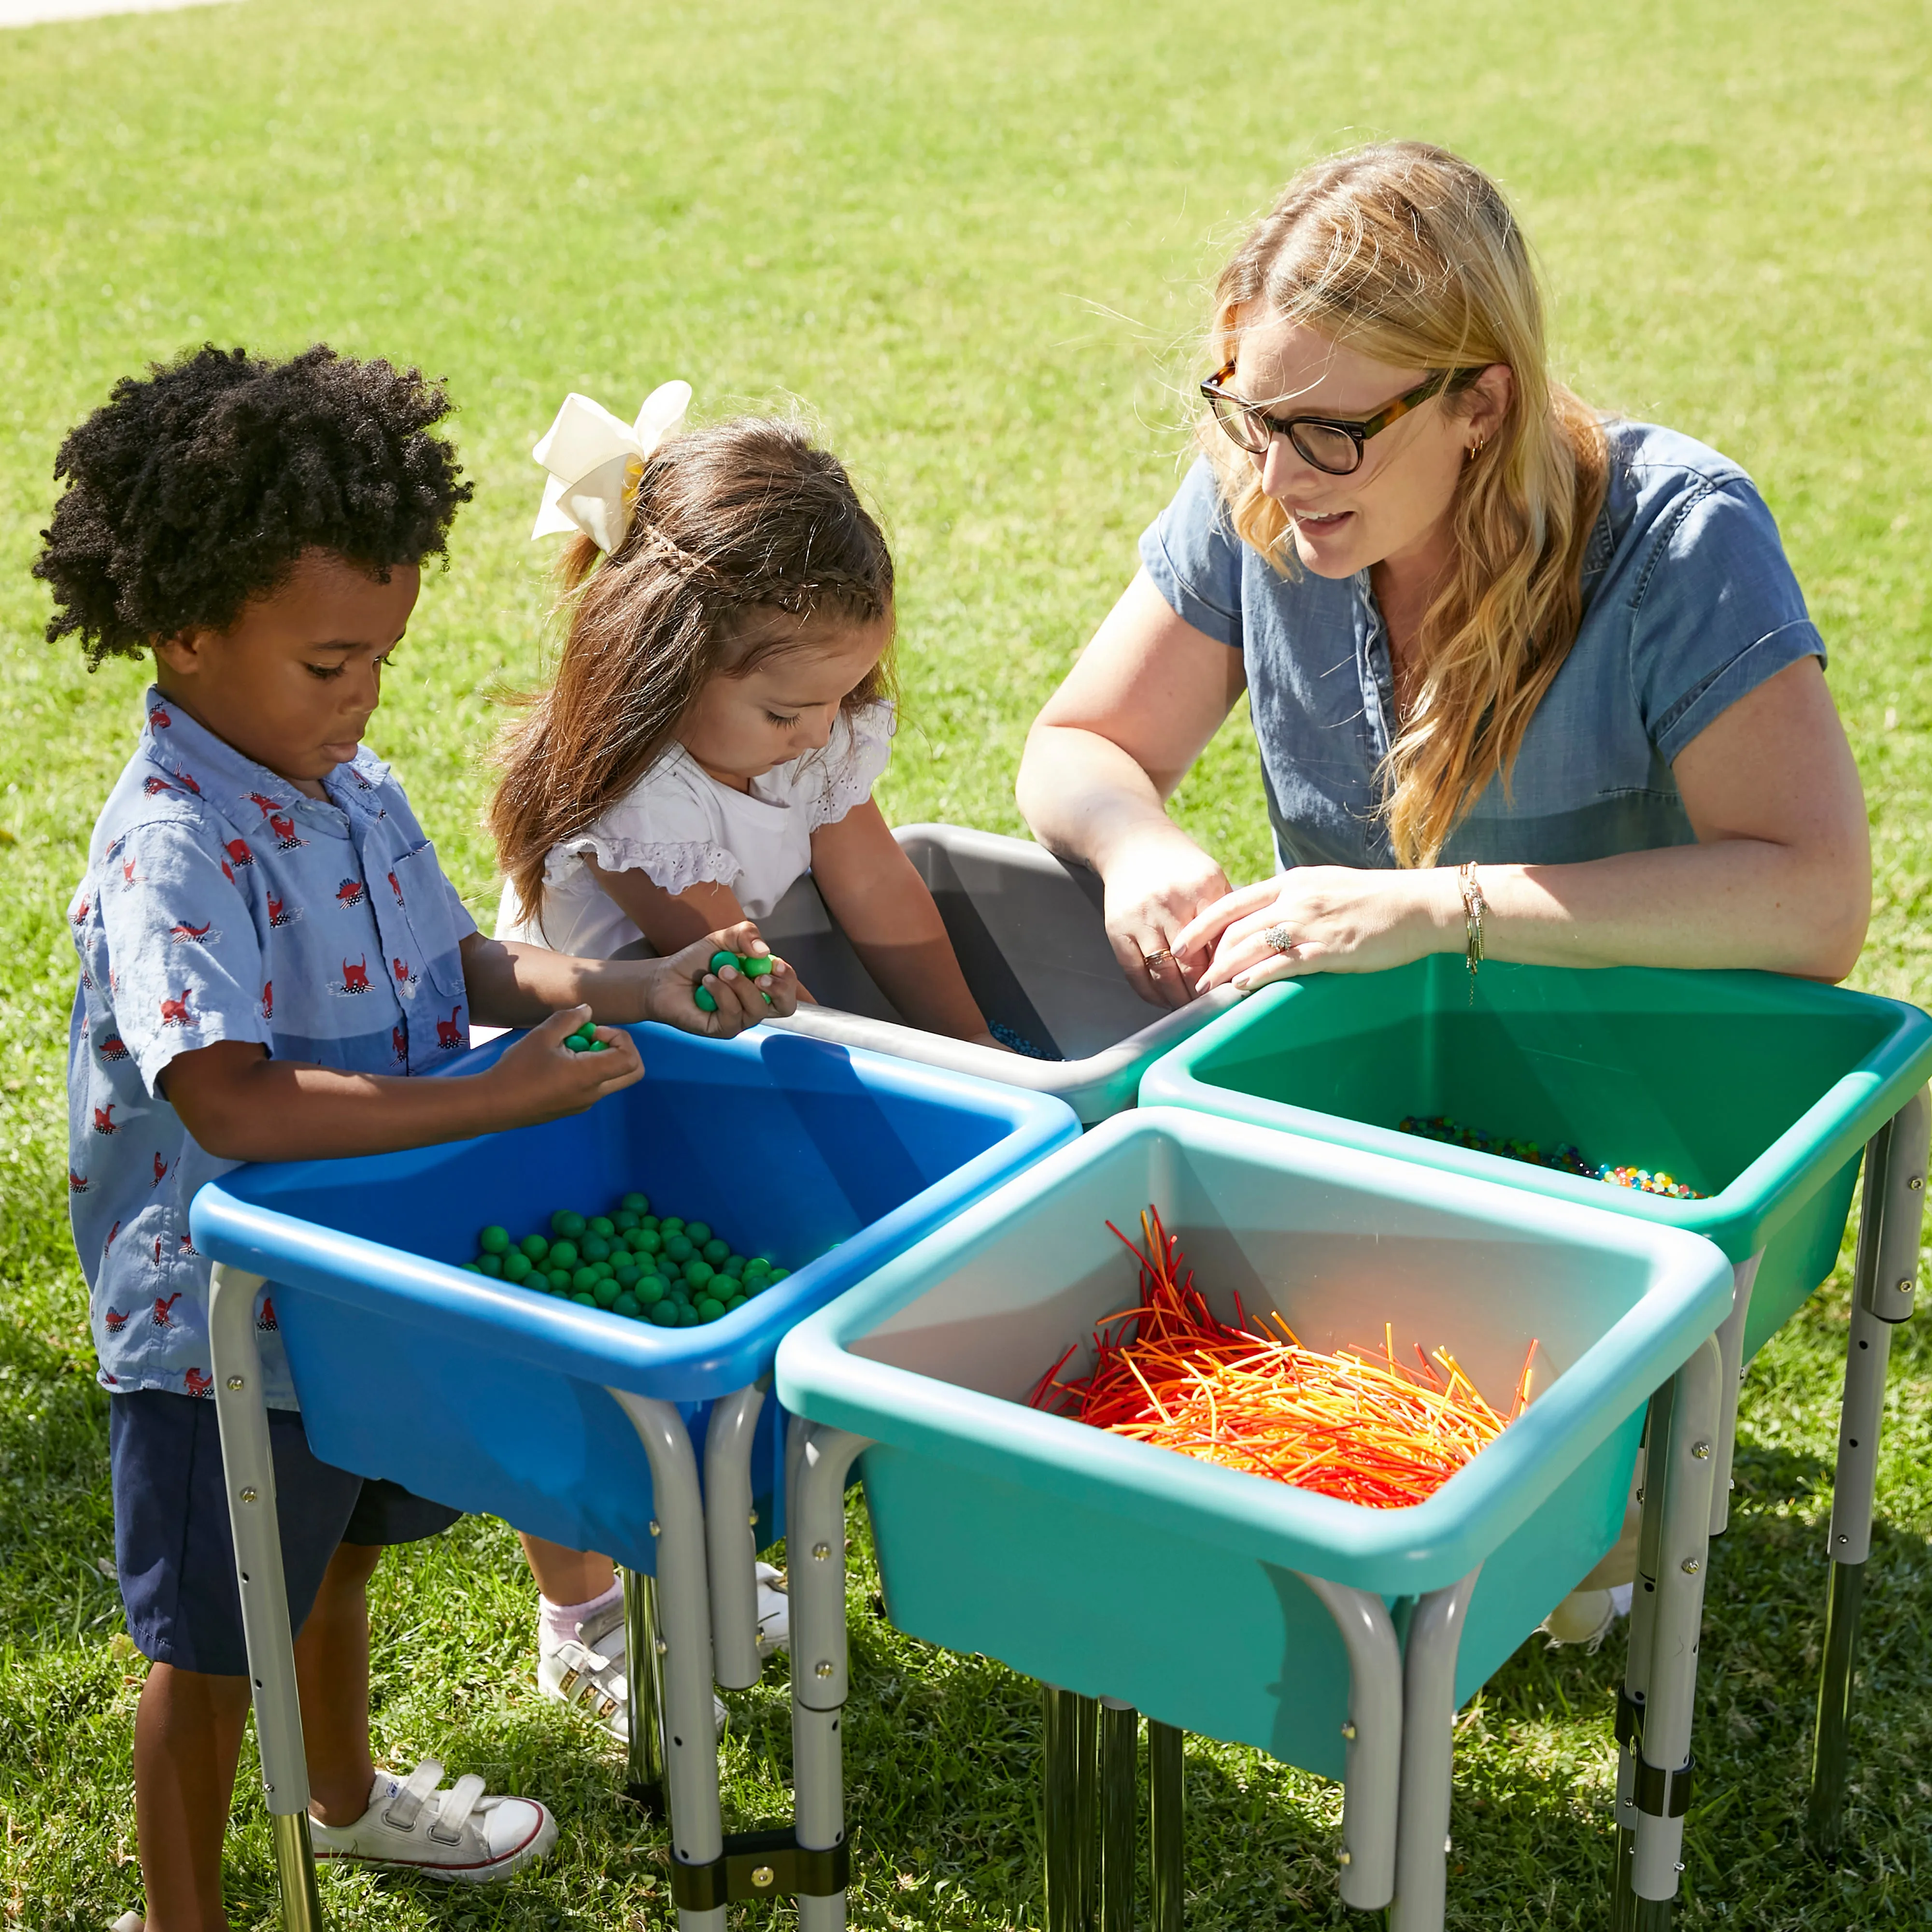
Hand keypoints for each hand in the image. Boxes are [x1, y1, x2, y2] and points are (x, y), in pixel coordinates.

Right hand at [486, 1006, 644, 1125]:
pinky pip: (594, 1086)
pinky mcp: (573, 1107)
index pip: (631, 1058)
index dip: (620, 1038)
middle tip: (590, 1039)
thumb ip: (569, 1019)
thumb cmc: (517, 1069)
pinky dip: (588, 1069)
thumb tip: (587, 1011)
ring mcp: (585, 1103)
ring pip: (612, 1078)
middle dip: (619, 1049)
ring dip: (599, 1058)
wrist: (493, 1105)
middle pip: (631, 1071)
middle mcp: (594, 1093)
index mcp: (590, 1076)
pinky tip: (557, 1062)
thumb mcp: (542, 1035)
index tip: (593, 1032)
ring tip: (567, 1048)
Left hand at [639, 924, 800, 1035]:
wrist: (664, 978)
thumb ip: (745, 935)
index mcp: (760, 984)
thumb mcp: (722, 940)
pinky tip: (707, 982)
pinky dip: (721, 992)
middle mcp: (754, 1004)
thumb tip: (764, 951)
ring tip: (720, 970)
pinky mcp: (722, 1029)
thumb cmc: (694, 962)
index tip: (775, 963)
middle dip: (778, 989)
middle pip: (786, 1007)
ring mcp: (739, 1019)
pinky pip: (733, 1014)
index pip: (788, 987)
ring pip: (756, 1008)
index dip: (787, 977)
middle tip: (759, 975)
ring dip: (740, 984)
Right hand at [1097, 827, 1233, 1009]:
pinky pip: (1135, 973)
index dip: (1228, 974)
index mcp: (1202, 889)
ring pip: (1163, 974)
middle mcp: (1169, 903)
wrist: (1131, 842)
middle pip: (1192, 965)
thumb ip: (1227, 916)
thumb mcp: (1210, 879)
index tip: (1235, 992)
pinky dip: (1150, 993)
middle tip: (1215, 1010)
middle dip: (1204, 994)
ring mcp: (1140, 918)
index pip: (1220, 945)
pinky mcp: (1117, 929)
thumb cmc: (1180, 866)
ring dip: (1178, 1000)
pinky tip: (1164, 1000)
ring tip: (1191, 1010)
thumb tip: (1246, 960)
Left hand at [1181, 867, 1457, 991]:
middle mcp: (1296, 899)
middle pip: (1236, 927)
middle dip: (1208, 953)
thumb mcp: (1325, 887)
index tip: (1182, 942)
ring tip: (1207, 988)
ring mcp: (1312, 923)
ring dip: (1225, 969)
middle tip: (1190, 976)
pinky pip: (1285, 962)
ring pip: (1253, 945)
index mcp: (1292, 882)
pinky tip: (1241, 987)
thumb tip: (1264, 917)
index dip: (1202, 923)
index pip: (1233, 901)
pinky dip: (1259, 975)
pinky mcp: (1331, 948)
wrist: (1420, 905)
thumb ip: (1293, 899)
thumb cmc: (1375, 900)